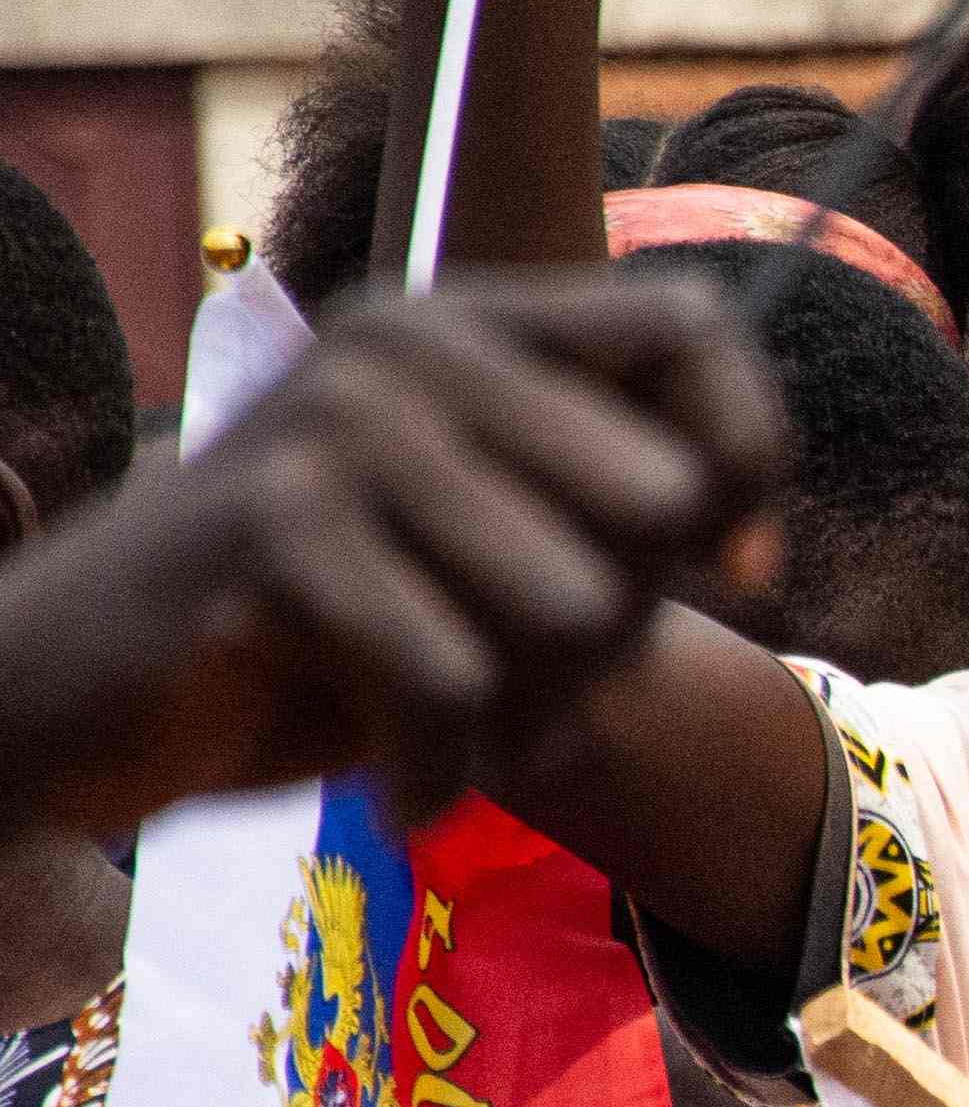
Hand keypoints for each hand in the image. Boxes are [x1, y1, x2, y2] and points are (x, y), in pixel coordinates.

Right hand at [35, 269, 785, 835]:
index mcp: (467, 330)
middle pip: (658, 498)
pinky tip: (394, 781)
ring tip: (439, 727)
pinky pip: (461, 683)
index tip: (733, 570)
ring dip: (530, 714)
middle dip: (620, 634)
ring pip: (576, 608)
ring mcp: (334, 425)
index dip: (750, 454)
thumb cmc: (325, 637)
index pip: (691, 325)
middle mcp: (404, 347)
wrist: (80, 696)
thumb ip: (621, 524)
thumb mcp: (495, 565)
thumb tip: (748, 547)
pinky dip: (444, 768)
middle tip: (516, 687)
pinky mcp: (277, 528)